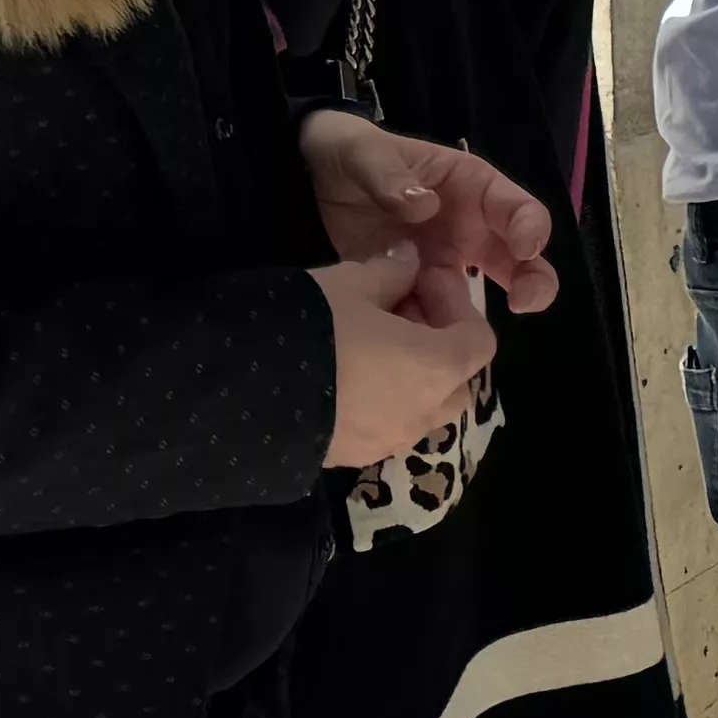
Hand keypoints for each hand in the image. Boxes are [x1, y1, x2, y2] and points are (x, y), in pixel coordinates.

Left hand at [300, 108, 560, 316]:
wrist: (309, 178)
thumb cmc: (353, 153)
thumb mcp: (368, 154)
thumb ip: (391, 176)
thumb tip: (425, 207)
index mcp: (472, 189)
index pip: (518, 209)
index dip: (530, 228)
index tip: (526, 248)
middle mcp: (469, 230)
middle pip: (519, 262)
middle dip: (533, 283)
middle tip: (526, 303)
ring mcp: (441, 262)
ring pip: (477, 297)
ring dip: (473, 319)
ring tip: (454, 333)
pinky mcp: (411, 288)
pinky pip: (429, 315)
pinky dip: (425, 332)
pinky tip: (409, 337)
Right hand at [312, 243, 491, 468]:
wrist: (239, 397)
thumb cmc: (313, 329)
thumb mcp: (349, 284)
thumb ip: (389, 271)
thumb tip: (408, 259)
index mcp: (439, 369)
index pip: (479, 339)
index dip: (457, 304)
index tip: (422, 279)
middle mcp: (424, 414)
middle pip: (456, 377)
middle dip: (436, 340)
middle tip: (397, 308)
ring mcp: (388, 442)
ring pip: (421, 405)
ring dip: (409, 372)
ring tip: (366, 340)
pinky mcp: (351, 458)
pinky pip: (385, 425)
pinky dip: (382, 399)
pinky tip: (342, 373)